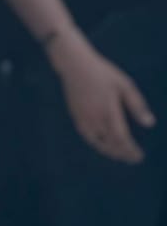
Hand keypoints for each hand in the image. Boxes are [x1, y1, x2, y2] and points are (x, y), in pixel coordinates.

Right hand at [52, 31, 155, 164]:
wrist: (75, 65)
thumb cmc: (103, 73)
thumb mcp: (125, 85)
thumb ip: (137, 105)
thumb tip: (149, 123)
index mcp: (109, 110)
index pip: (121, 138)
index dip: (130, 150)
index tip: (139, 156)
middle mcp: (95, 118)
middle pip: (110, 144)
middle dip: (122, 154)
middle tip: (132, 159)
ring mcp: (84, 118)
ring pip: (97, 143)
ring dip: (110, 151)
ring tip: (120, 155)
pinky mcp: (76, 117)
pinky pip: (88, 136)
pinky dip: (97, 144)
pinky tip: (104, 144)